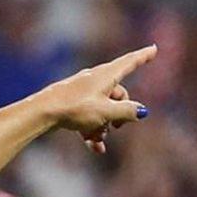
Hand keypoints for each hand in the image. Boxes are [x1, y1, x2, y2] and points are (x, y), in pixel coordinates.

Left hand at [36, 45, 156, 154]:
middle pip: (117, 95)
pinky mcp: (72, 104)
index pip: (130, 62)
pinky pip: (89, 117)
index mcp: (105, 75)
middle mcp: (95, 80)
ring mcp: (83, 92)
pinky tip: (95, 148)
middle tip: (117, 128)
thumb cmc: (75, 108)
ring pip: (103, 109)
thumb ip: (126, 111)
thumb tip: (142, 111)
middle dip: (120, 114)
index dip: (143, 56)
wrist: (42, 113)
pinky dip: (93, 130)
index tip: (154, 48)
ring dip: (105, 126)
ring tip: (99, 140)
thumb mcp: (106, 112)